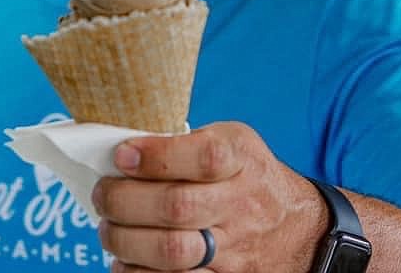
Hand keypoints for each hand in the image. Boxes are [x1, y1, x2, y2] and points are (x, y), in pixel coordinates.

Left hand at [92, 122, 327, 271]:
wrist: (297, 229)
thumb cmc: (248, 176)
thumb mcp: (231, 142)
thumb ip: (186, 141)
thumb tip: (125, 150)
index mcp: (240, 158)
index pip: (203, 156)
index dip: (156, 157)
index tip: (122, 156)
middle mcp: (241, 204)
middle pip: (177, 206)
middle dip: (125, 201)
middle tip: (103, 196)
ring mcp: (235, 248)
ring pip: (172, 253)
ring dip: (126, 241)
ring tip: (110, 229)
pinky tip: (126, 260)